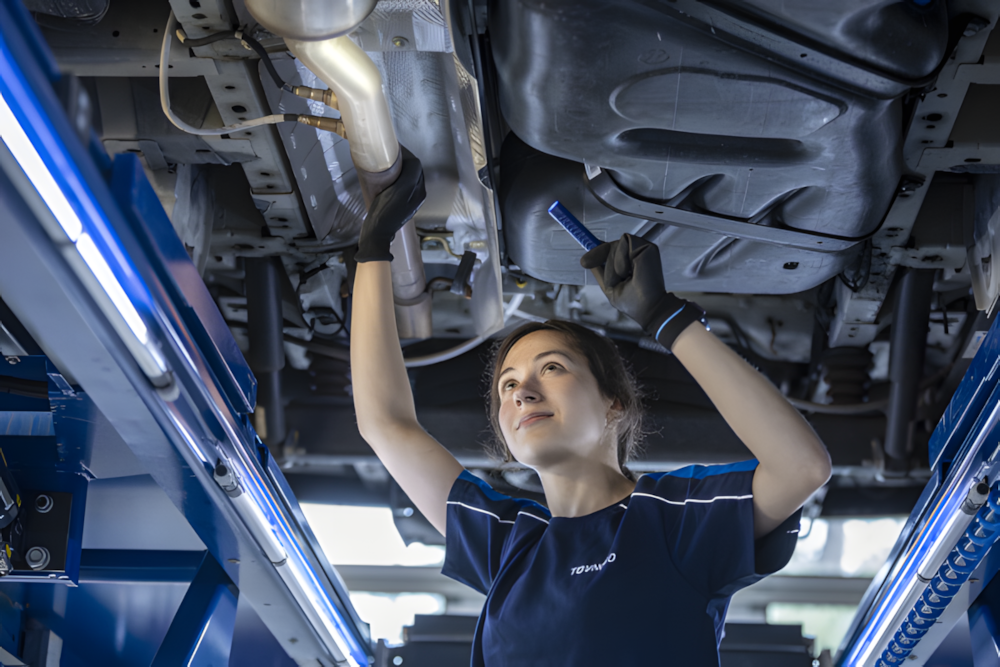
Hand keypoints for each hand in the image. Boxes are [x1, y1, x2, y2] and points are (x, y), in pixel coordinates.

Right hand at [355, 146, 425, 262]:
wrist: (377, 232)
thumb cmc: (386, 211)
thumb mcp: (400, 191)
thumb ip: (410, 174)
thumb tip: (411, 158)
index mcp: (419, 190)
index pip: (415, 164)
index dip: (405, 153)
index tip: (392, 146)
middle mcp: (418, 194)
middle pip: (413, 168)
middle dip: (403, 158)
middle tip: (388, 151)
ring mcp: (410, 199)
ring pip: (407, 175)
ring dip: (399, 165)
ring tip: (387, 160)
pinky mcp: (401, 202)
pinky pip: (401, 182)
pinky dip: (396, 175)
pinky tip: (386, 174)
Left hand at [580, 233, 703, 348]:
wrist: (650, 309)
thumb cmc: (634, 302)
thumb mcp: (610, 286)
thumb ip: (600, 271)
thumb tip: (584, 260)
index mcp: (629, 262)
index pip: (610, 249)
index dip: (597, 250)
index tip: (584, 262)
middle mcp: (636, 253)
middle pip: (609, 246)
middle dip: (607, 264)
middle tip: (618, 277)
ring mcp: (642, 248)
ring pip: (615, 244)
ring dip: (614, 264)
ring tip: (627, 276)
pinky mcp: (647, 246)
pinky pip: (624, 242)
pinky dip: (621, 259)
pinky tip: (630, 271)